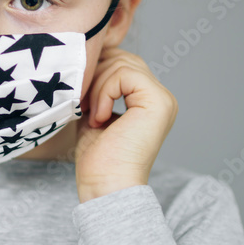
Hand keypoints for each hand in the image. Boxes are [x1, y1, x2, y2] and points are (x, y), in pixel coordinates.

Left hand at [74, 46, 177, 202]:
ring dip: (97, 87)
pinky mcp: (158, 102)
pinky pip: (124, 75)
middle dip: (96, 76)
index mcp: (148, 100)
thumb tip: (89, 57)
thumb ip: (98, 86)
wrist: (106, 187)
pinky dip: (104, 92)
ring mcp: (162, 99)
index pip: (121, 62)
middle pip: (122, 59)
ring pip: (122, 64)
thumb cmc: (97, 159)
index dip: (96, 73)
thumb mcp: (94, 111)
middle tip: (82, 105)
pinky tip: (98, 117)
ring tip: (91, 115)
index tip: (81, 102)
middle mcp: (161, 97)